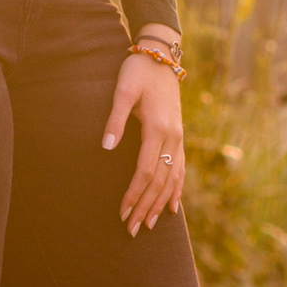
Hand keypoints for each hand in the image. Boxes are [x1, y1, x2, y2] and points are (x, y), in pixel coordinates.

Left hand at [102, 44, 185, 234]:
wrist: (161, 56)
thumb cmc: (138, 72)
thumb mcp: (123, 90)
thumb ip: (115, 119)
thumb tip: (106, 147)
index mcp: (157, 128)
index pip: (145, 171)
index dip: (134, 194)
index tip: (122, 212)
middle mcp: (172, 137)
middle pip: (159, 181)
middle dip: (144, 206)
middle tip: (131, 230)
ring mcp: (179, 137)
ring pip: (171, 178)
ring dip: (159, 203)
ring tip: (147, 225)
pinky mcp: (179, 136)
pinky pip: (180, 168)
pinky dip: (176, 190)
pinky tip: (172, 206)